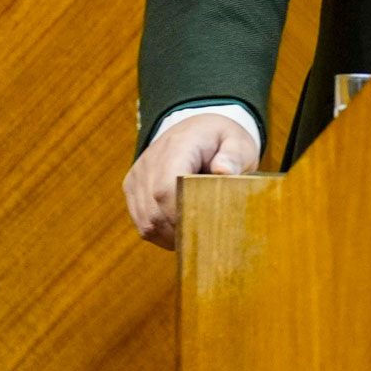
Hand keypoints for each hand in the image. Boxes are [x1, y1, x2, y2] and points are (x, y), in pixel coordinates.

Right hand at [123, 112, 259, 249]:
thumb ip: (234, 156)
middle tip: (208, 241)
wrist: (197, 129)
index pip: (166, 188)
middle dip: (181, 231)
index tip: (205, 230)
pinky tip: (182, 232)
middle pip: (155, 210)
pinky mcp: (132, 187)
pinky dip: (162, 233)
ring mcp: (138, 175)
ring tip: (198, 237)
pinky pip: (142, 221)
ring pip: (147, 221)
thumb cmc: (222, 141)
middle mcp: (151, 160)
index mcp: (177, 145)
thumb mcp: (238, 142)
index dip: (181, 214)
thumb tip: (224, 171)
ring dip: (171, 235)